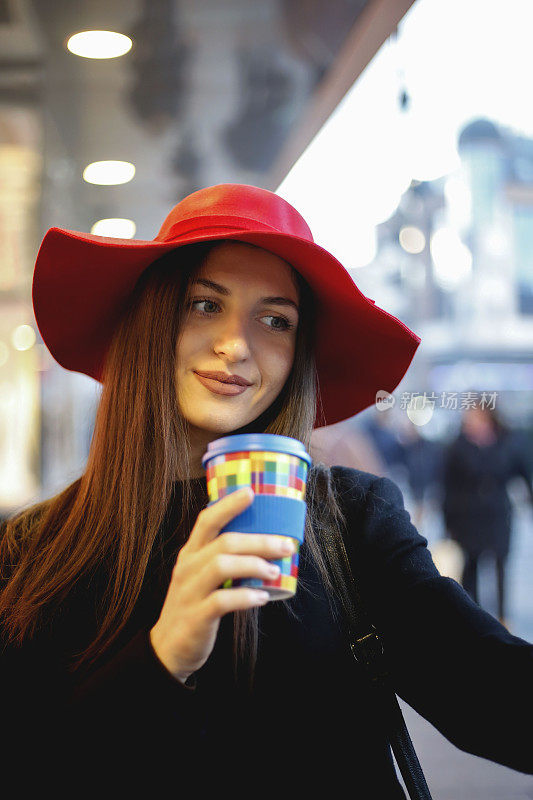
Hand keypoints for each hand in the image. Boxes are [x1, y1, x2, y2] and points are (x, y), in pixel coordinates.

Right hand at [149, 487, 295, 682]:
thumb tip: (265, 546)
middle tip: (286, 545)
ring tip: (275, 572)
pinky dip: (245, 597)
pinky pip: (222, 601)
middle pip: (224, 542)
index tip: (251, 493)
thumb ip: (223, 559)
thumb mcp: (200, 576)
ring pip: (221, 566)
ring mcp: (190, 591)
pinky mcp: (196, 617)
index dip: (228, 505)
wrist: (168, 648)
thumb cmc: (194, 605)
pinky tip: (261, 598)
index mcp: (191, 553)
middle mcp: (188, 567)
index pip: (206, 520)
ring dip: (254, 565)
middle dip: (259, 541)